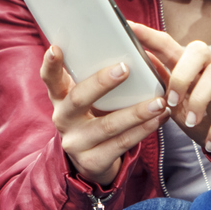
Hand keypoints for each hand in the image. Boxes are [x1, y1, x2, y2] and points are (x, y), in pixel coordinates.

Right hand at [39, 44, 168, 186]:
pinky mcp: (93, 161)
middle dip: (101, 83)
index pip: (50, 79)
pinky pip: (122, 143)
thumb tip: (123, 48)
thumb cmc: (95, 118)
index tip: (55, 48)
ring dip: (136, 112)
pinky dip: (144, 129)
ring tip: (159, 101)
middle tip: (124, 68)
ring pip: (108, 125)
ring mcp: (76, 143)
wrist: (92, 161)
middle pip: (78, 99)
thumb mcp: (87, 100)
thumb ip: (93, 79)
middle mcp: (63, 120)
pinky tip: (160, 118)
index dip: (51, 65)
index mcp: (60, 99)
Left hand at [133, 25, 210, 163]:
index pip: (169, 45)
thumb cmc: (209, 119)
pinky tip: (209, 143)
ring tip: (192, 122)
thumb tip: (140, 62)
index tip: (127, 27)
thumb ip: (163, 85)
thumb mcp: (180, 104)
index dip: (149, 36)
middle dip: (181, 73)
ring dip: (199, 100)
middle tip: (171, 101)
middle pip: (199, 50)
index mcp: (193, 69)